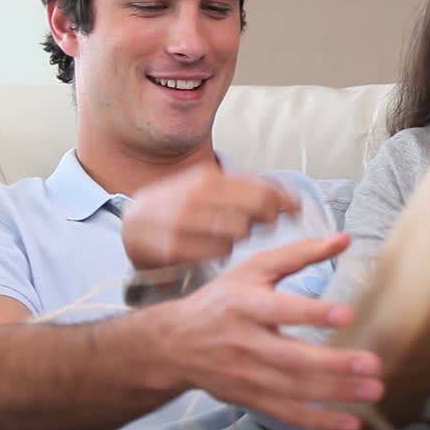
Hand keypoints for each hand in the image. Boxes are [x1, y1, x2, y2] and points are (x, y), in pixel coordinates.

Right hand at [123, 165, 300, 269]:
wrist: (134, 226)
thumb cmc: (180, 207)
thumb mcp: (208, 187)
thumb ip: (247, 187)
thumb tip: (291, 196)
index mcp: (203, 177)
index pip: (259, 187)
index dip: (283, 199)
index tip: (295, 206)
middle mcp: (191, 196)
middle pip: (253, 212)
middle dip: (264, 219)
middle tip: (261, 222)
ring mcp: (179, 223)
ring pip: (238, 233)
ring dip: (241, 236)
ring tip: (228, 233)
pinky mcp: (172, 248)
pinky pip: (219, 252)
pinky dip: (222, 252)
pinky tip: (213, 247)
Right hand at [158, 233, 383, 429]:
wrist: (173, 344)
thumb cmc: (221, 300)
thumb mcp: (254, 269)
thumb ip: (299, 253)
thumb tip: (344, 239)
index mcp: (246, 305)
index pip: (282, 310)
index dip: (313, 313)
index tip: (347, 315)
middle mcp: (246, 343)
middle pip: (292, 357)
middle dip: (334, 364)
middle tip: (372, 365)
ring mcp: (248, 375)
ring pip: (294, 388)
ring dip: (335, 393)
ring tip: (373, 391)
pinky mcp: (250, 398)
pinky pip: (287, 413)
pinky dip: (318, 421)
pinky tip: (349, 423)